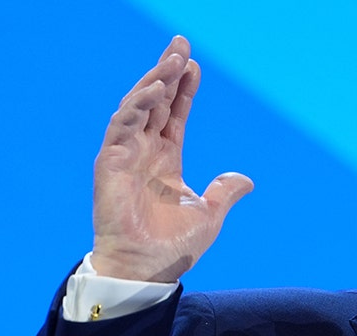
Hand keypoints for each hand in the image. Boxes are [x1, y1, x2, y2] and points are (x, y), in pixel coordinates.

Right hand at [91, 36, 252, 281]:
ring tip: (172, 60)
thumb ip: (224, 192)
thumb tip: (245, 179)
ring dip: (154, 82)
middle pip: (156, 101)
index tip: (195, 65)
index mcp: (167, 159)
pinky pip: (121, 127)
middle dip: (167, 72)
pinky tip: (153, 91)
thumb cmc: (172, 247)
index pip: (175, 114)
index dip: (184, 89)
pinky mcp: (111, 164)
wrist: (146, 270)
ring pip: (138, 107)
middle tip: (181, 44)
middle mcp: (145, 152)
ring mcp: (126, 155)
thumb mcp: (208, 214)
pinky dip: (136, 108)